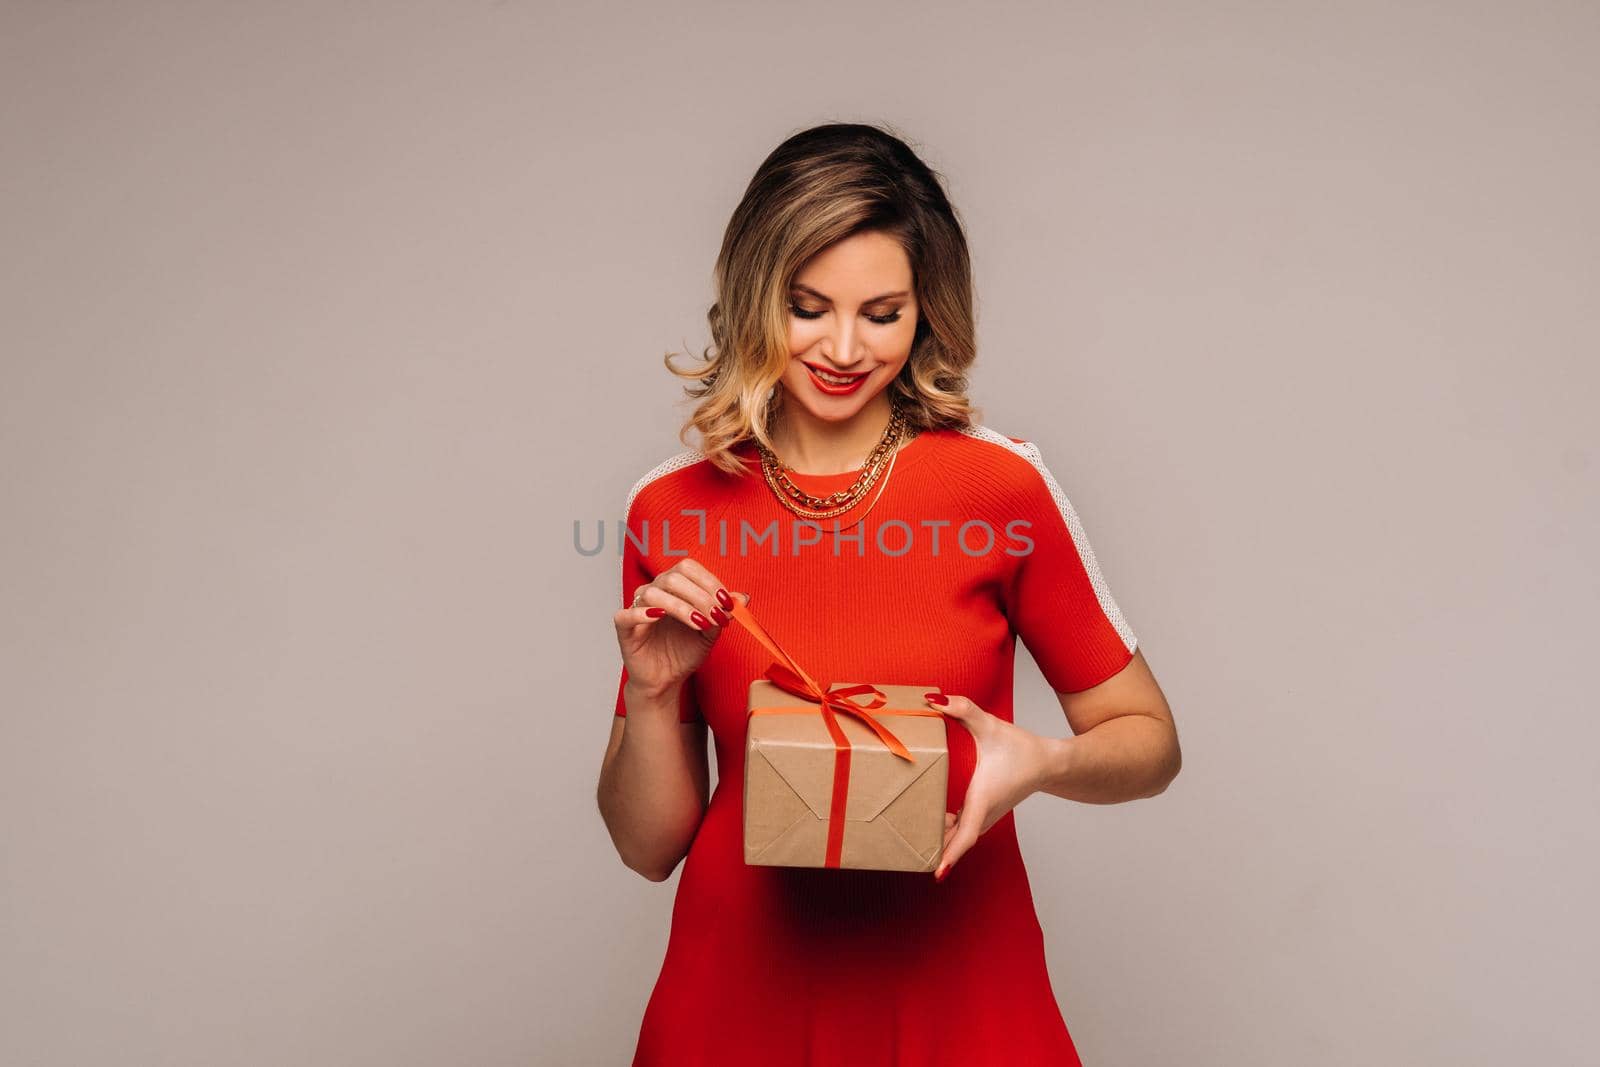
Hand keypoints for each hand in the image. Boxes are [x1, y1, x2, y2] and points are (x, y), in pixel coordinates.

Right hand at [614, 558, 747, 700]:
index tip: (727, 602)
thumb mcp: (710, 632)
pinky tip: (660, 617)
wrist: (667, 679)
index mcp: (674, 586)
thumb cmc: (684, 651)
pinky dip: (642, 613)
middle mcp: (655, 591)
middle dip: (700, 595)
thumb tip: (743, 597)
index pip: (688, 569)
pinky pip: (626, 614)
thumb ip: (722, 612)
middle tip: (716, 615)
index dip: (709, 582)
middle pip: (673, 577)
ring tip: (699, 623)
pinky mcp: (624, 628)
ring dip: (681, 607)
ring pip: (654, 593)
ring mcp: (637, 608)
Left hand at [925, 691, 1053, 880]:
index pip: (965, 836)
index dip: (950, 854)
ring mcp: (985, 817)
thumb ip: (963, 709)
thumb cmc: (1022, 748)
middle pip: (956, 842)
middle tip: (906, 858)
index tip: (937, 872)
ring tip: (911, 847)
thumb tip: (934, 699)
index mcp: (982, 799)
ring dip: (940, 844)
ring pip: (959, 838)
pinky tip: (931, 827)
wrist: (1049, 763)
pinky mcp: (985, 813)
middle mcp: (983, 813)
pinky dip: (948, 834)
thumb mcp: (990, 725)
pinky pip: (963, 831)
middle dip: (934, 852)